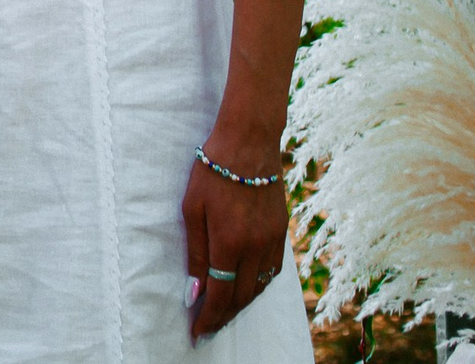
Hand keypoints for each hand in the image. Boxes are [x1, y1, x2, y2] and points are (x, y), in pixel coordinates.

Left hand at [182, 142, 288, 338]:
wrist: (248, 141)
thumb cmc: (211, 170)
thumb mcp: (191, 209)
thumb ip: (195, 253)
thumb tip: (194, 292)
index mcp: (230, 243)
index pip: (220, 296)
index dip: (209, 318)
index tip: (198, 333)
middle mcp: (256, 247)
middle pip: (242, 297)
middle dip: (225, 317)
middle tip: (208, 327)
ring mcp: (273, 240)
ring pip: (260, 286)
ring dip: (243, 302)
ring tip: (225, 309)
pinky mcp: (282, 230)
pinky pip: (273, 269)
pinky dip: (259, 284)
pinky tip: (247, 284)